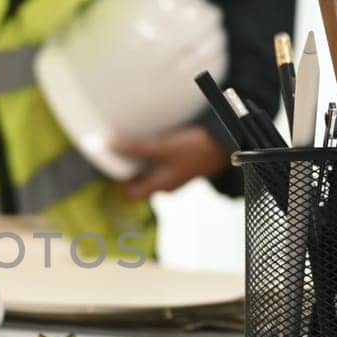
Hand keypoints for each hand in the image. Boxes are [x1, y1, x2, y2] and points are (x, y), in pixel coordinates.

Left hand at [111, 125, 229, 201]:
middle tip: (123, 148)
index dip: (120, 180)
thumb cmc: (197, 149)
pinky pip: (159, 165)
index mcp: (160, 186)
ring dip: (140, 160)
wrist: (226, 144)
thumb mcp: (164, 147)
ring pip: (148, 173)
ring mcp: (173, 177)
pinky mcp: (178, 166)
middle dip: (129, 168)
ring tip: (138, 142)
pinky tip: (154, 141)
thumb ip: (137, 148)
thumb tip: (110, 146)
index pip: (130, 194)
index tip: (116, 162)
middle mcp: (165, 185)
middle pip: (138, 183)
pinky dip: (152, 156)